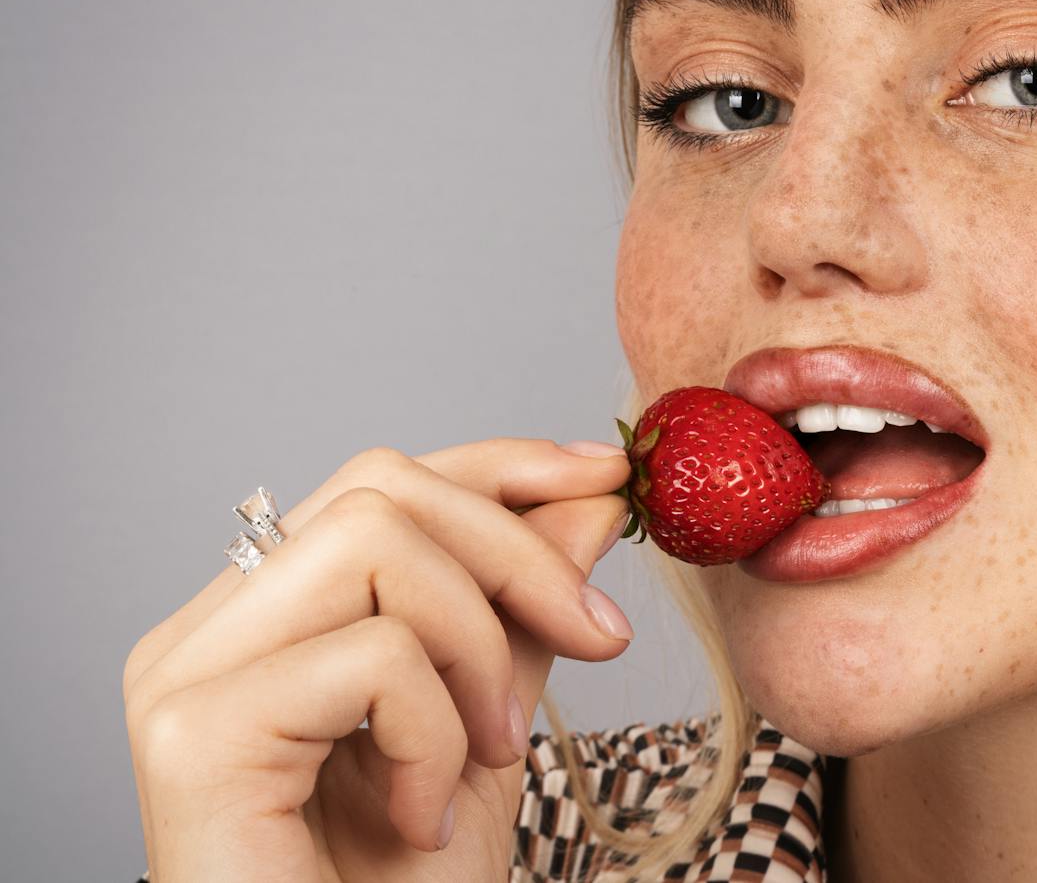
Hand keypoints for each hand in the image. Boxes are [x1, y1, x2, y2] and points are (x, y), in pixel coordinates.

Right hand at [123, 438, 634, 880]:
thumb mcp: (488, 730)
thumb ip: (520, 617)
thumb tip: (587, 503)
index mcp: (261, 622)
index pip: (379, 486)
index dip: (500, 467)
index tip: (604, 475)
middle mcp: (203, 634)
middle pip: (379, 490)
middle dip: (518, 551)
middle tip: (601, 636)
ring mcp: (185, 679)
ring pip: (373, 542)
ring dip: (475, 646)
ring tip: (487, 757)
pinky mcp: (195, 736)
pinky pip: (372, 655)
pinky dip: (434, 734)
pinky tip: (418, 816)